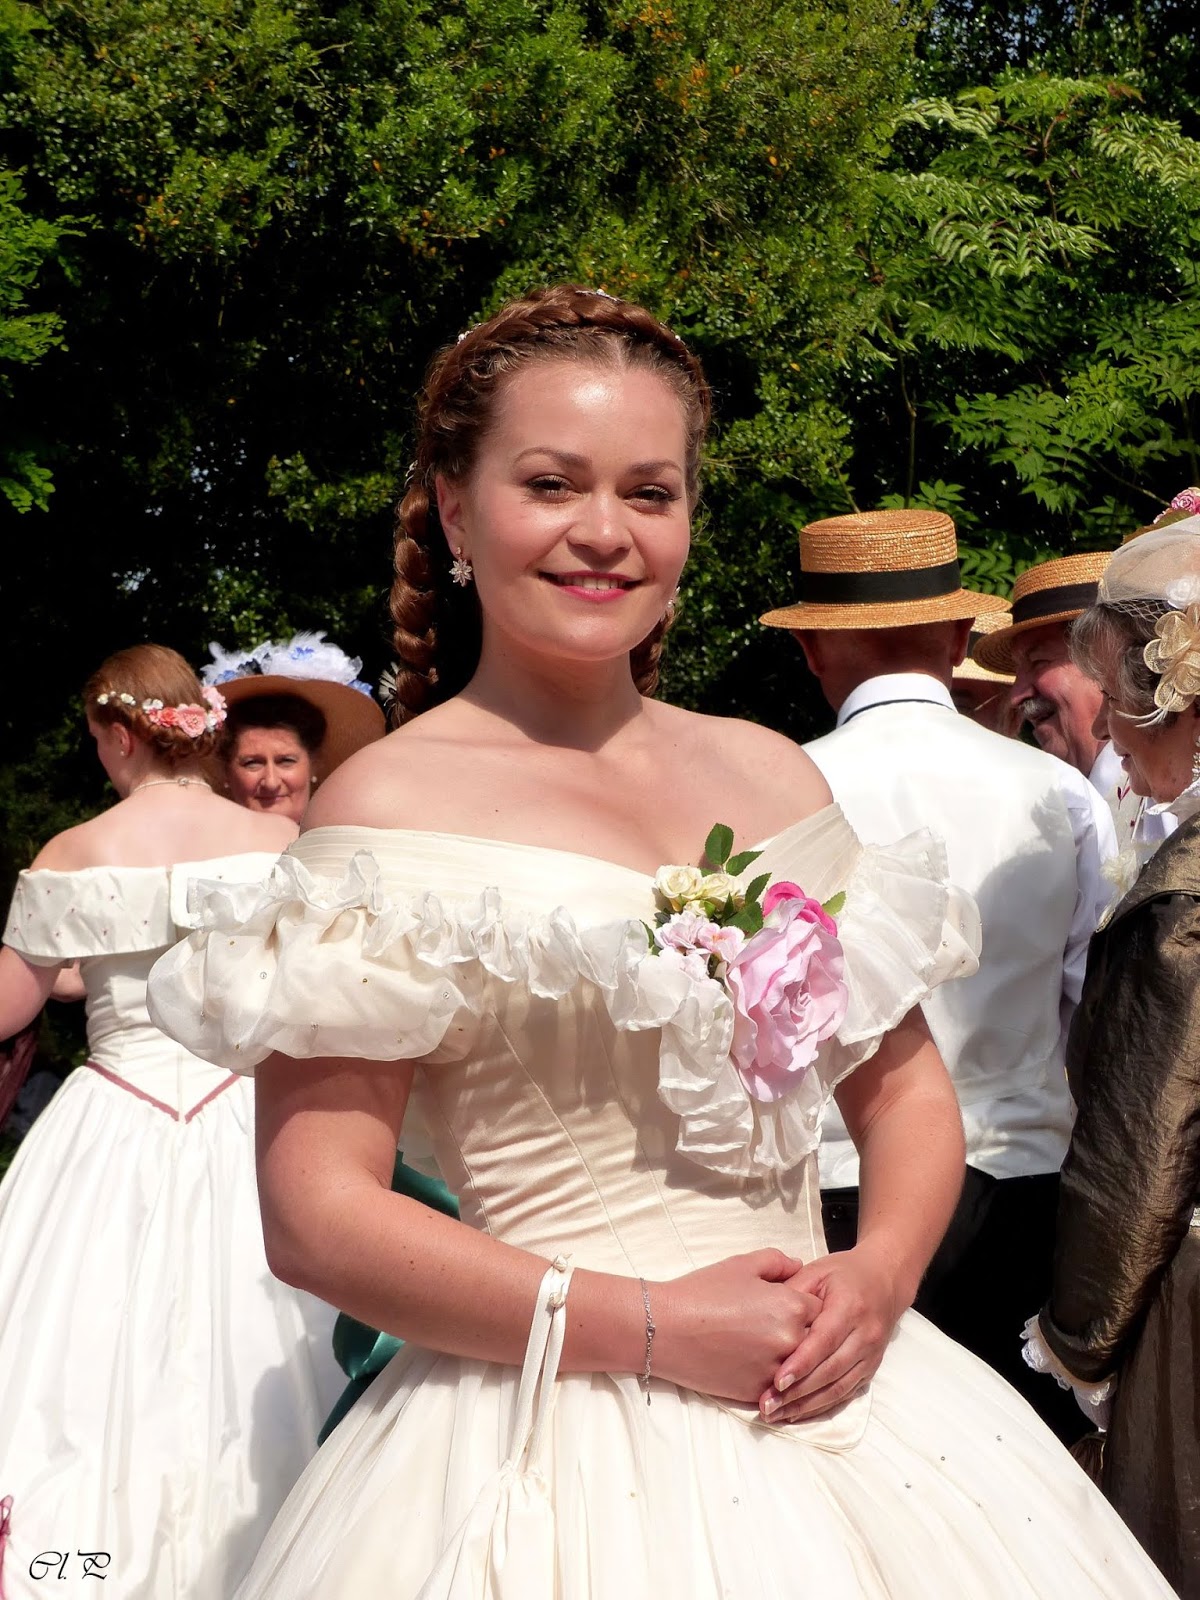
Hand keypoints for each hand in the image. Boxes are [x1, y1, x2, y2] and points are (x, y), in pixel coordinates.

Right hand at [652, 1249, 823, 1404]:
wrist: (665, 1329)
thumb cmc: (702, 1292)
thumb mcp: (742, 1264)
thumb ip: (777, 1262)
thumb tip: (798, 1266)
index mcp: (792, 1306)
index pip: (821, 1309)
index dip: (806, 1305)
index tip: (792, 1305)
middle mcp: (791, 1341)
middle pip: (815, 1340)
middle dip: (804, 1333)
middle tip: (779, 1326)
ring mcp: (776, 1371)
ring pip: (800, 1367)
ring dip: (791, 1358)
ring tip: (767, 1347)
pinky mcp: (759, 1392)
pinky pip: (779, 1387)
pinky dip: (774, 1378)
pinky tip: (754, 1365)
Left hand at [757, 1242, 902, 1423]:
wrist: (884, 1280)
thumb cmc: (843, 1274)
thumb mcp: (816, 1271)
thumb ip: (792, 1291)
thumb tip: (764, 1314)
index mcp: (850, 1306)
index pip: (824, 1341)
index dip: (801, 1363)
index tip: (777, 1381)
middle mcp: (865, 1334)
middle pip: (831, 1370)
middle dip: (798, 1392)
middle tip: (768, 1405)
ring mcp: (871, 1354)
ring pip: (839, 1387)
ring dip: (807, 1405)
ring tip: (776, 1415)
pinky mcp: (871, 1368)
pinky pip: (846, 1393)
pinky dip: (821, 1406)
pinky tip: (797, 1413)